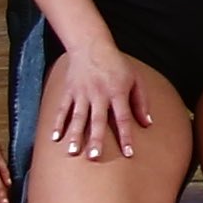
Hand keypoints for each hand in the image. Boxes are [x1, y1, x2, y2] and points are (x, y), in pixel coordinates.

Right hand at [44, 37, 170, 160]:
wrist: (91, 45)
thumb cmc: (117, 64)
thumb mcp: (135, 79)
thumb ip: (141, 102)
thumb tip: (147, 124)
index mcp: (117, 92)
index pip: (123, 118)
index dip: (126, 136)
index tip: (128, 154)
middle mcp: (99, 94)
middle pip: (97, 120)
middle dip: (95, 139)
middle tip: (94, 157)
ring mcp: (81, 93)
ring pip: (77, 117)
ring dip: (74, 135)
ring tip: (72, 152)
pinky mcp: (69, 91)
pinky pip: (62, 109)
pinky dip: (58, 123)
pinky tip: (54, 138)